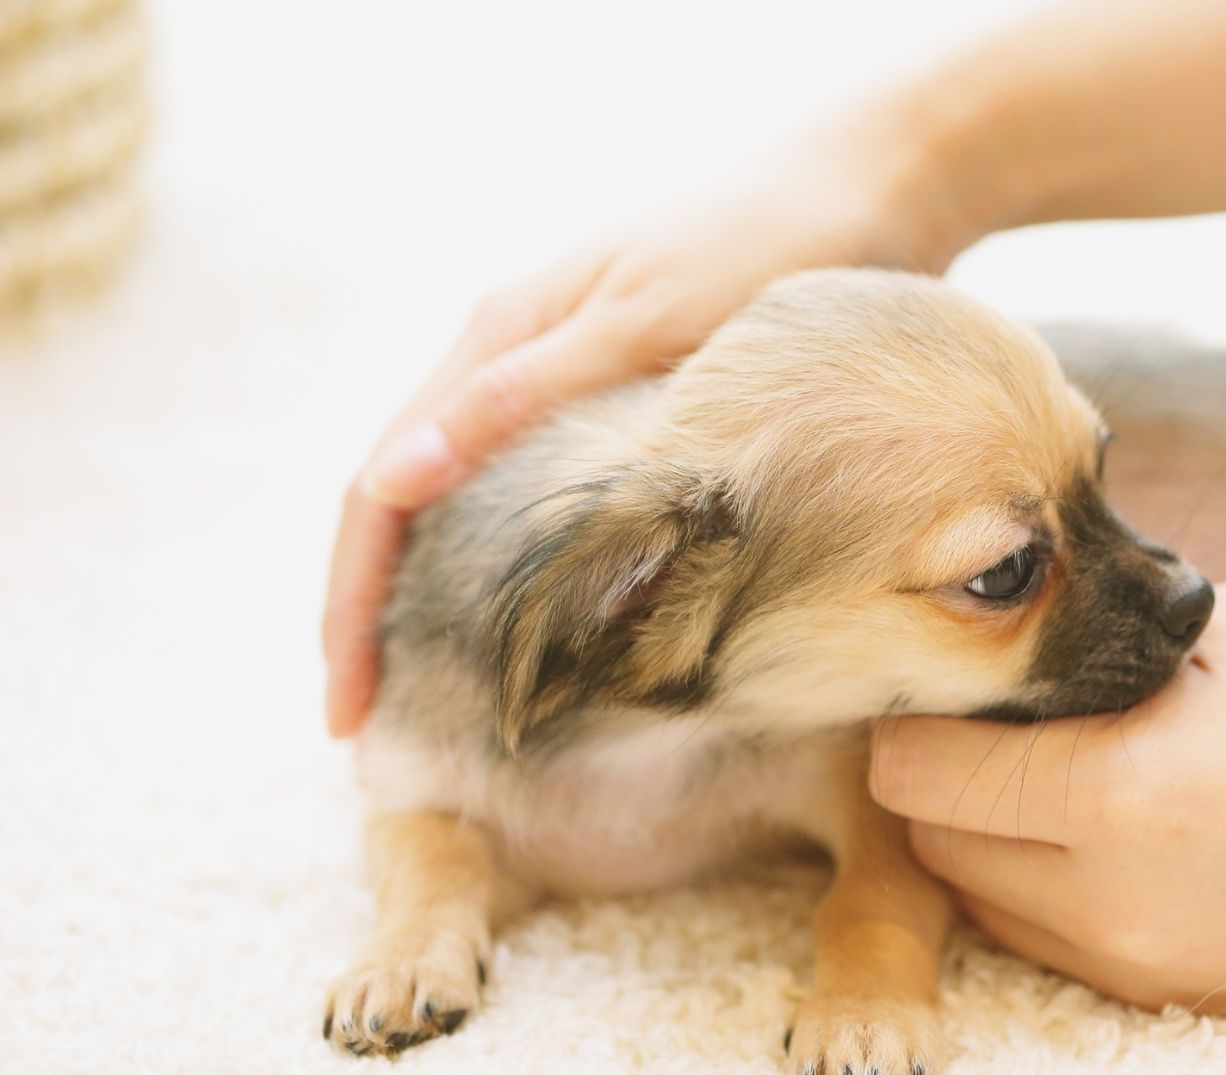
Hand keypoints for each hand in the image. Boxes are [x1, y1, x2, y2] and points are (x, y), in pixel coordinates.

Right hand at [322, 109, 986, 736]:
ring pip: (473, 507)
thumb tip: (394, 482)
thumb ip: (523, 397)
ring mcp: (571, 385)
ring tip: (433, 704)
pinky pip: (549, 499)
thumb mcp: (645, 321)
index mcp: (498, 338)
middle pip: (409, 505)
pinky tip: (540, 633)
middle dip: (377, 620)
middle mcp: (517, 363)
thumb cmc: (767, 240)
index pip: (380, 488)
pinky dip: (525, 571)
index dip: (351, 605)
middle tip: (370, 732)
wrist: (876, 190)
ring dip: (440, 602)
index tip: (346, 711)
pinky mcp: (632, 405)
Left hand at [869, 580, 1225, 1009]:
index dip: (919, 714)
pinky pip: (1038, 939)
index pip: (916, 771)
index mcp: (1122, 790)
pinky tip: (1099, 833)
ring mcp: (1130, 963)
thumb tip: (1018, 631)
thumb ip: (1110, 636)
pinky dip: (1038, 887)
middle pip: (927, 845)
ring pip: (973, 902)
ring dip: (983, 839)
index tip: (958, 678)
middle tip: (991, 725)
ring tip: (1049, 779)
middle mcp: (1105, 897)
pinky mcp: (1157, 998)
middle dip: (940, 781)